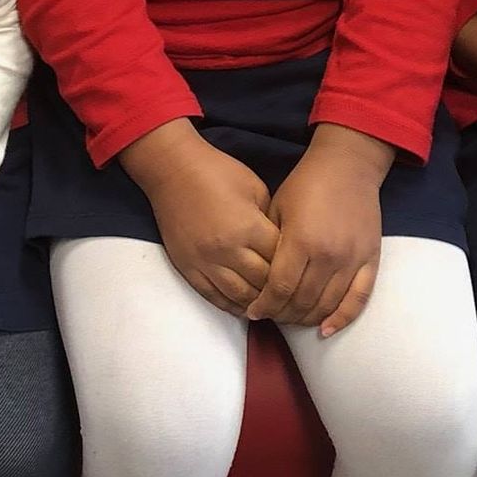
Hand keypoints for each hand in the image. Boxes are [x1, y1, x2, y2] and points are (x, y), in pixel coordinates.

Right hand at [121, 119, 279, 316]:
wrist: (172, 170)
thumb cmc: (217, 172)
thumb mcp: (255, 188)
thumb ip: (270, 219)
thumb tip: (282, 245)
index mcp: (249, 227)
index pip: (280, 261)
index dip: (294, 268)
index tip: (304, 273)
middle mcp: (228, 250)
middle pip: (263, 283)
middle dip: (280, 291)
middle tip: (294, 297)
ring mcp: (205, 262)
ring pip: (240, 297)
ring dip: (258, 304)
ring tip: (272, 307)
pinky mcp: (188, 268)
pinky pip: (213, 297)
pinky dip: (232, 306)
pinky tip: (245, 307)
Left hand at [252, 125, 388, 336]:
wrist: (348, 166)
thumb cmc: (306, 184)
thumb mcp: (278, 209)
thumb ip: (271, 246)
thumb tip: (259, 281)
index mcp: (301, 241)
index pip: (279, 289)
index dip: (264, 305)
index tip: (254, 311)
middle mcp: (328, 256)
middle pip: (302, 302)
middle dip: (282, 314)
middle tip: (271, 315)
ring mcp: (352, 260)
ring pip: (327, 306)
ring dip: (307, 319)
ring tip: (293, 319)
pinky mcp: (370, 260)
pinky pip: (359, 299)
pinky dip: (342, 318)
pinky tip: (327, 329)